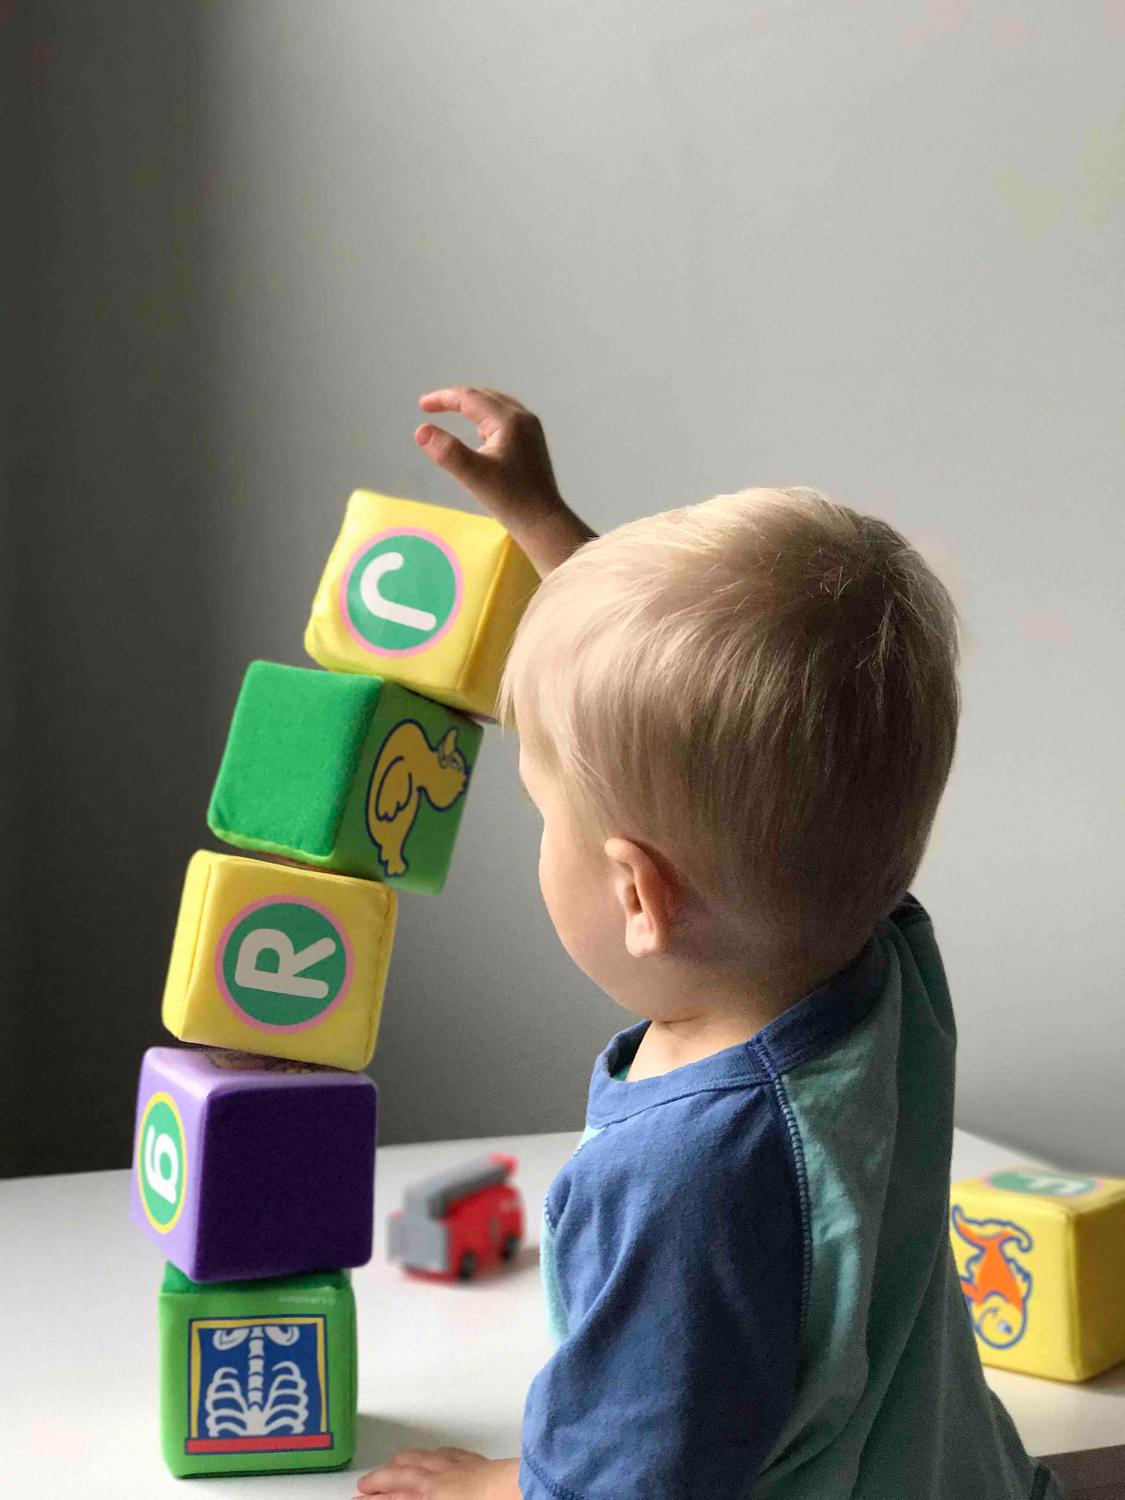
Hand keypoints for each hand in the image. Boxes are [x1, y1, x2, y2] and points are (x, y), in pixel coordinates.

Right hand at [353, 1446, 520, 1498]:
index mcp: (429, 1493)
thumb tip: (399, 1495)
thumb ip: (413, 1497)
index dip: (375, 1497)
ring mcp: (459, 1466)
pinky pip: (448, 1453)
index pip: (394, 1495)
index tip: (360, 1498)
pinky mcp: (478, 1461)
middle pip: (402, 1472)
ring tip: (392, 1465)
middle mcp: (439, 1476)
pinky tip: (435, 1455)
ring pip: (423, 1457)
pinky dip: (434, 1454)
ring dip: (403, 1461)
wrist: (519, 1491)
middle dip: (381, 1478)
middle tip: (366, 1484)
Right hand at [416, 386, 594, 574]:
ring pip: (496, 406)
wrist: (543, 522)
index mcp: (509, 421)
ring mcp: (531, 429)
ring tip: (452, 412)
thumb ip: (447, 452)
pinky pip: (505, 419)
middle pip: (484, 397)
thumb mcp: (474, 476)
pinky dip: (486, 418)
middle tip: (431, 406)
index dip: (443, 398)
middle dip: (456, 399)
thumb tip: (421, 431)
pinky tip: (480, 433)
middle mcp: (523, 418)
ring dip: (472, 406)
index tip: (422, 405)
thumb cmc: (510, 500)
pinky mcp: (532, 442)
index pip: (470, 398)